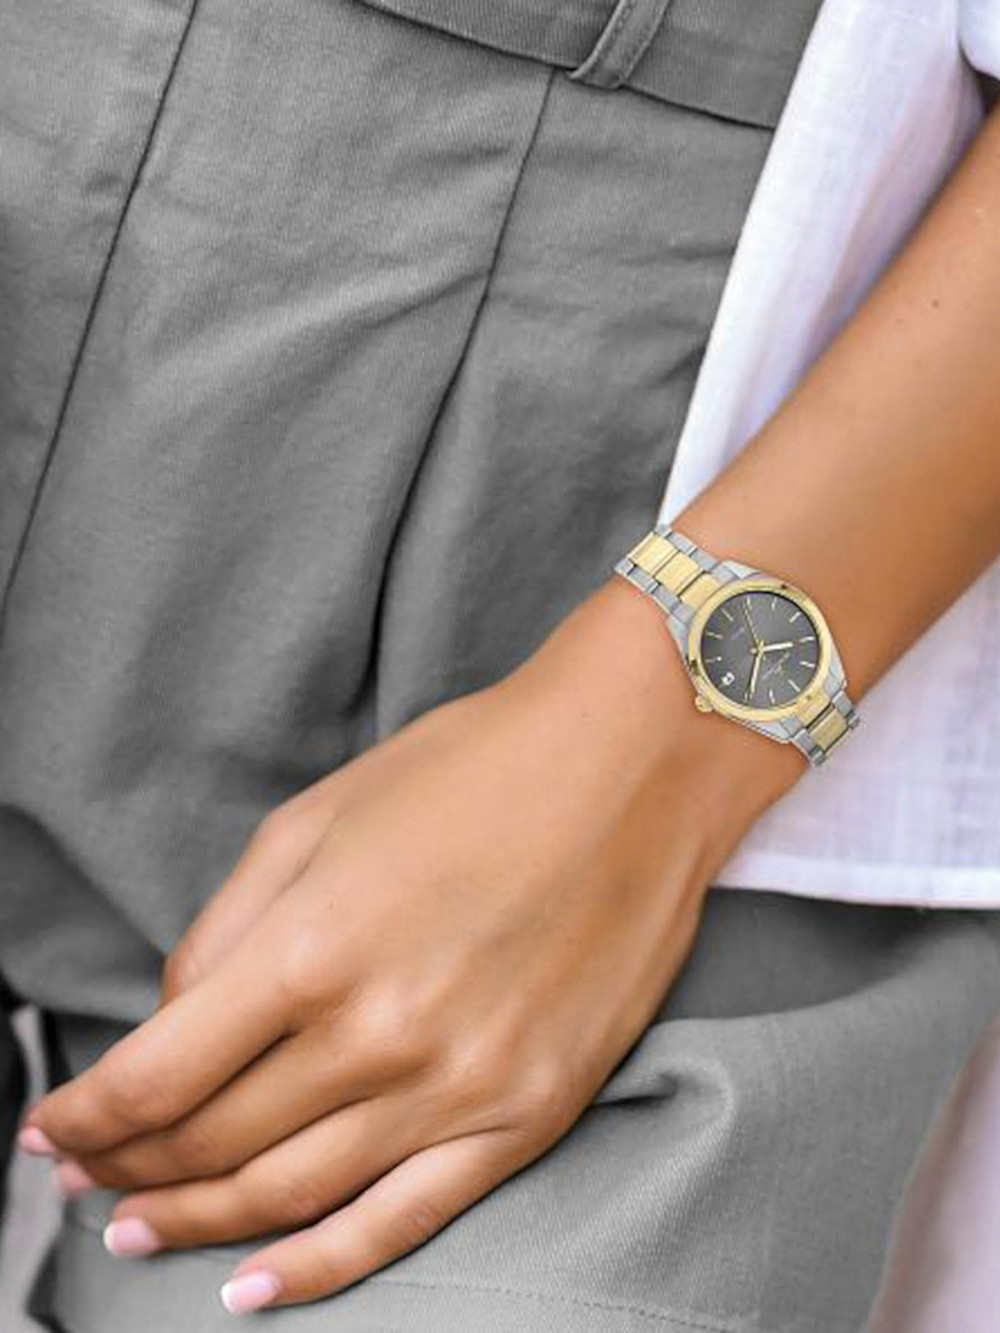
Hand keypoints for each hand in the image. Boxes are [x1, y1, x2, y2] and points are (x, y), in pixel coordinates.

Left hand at [19, 578, 801, 1313]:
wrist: (629, 764)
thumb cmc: (469, 769)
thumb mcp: (317, 817)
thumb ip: (227, 931)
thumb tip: (174, 1028)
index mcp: (313, 946)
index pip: (156, 1078)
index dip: (85, 1118)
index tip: (50, 1132)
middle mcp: (378, 1035)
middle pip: (213, 1143)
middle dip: (130, 1167)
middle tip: (87, 1177)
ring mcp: (458, 1086)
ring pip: (289, 1195)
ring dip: (197, 1220)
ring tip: (140, 1226)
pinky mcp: (526, 1113)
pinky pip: (402, 1221)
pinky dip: (316, 1267)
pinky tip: (251, 1285)